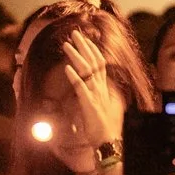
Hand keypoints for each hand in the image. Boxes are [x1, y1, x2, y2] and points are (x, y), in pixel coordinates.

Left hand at [62, 32, 127, 147]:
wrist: (109, 141)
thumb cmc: (104, 127)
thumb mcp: (102, 107)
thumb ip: (99, 96)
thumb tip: (98, 88)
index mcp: (104, 88)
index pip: (99, 64)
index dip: (92, 50)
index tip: (85, 39)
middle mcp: (101, 88)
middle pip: (93, 62)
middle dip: (84, 46)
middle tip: (74, 33)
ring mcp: (96, 95)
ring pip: (86, 71)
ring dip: (76, 56)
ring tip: (66, 45)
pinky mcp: (89, 104)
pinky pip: (81, 88)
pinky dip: (74, 77)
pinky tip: (66, 68)